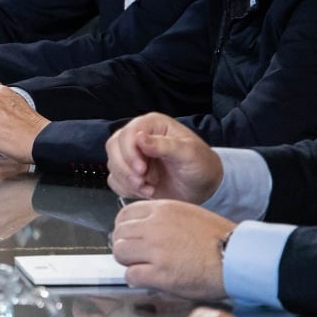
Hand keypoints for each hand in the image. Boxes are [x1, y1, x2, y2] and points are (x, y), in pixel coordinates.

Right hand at [105, 113, 223, 202]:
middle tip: (142, 181)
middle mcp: (139, 137)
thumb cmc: (201, 165)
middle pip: (113, 147)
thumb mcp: (188, 153)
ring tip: (148, 188)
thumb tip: (139, 138)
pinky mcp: (130, 173)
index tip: (141, 170)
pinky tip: (145, 191)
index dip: (129, 152)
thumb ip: (164, 145)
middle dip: (125, 168)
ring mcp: (132, 155)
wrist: (203, 188)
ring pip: (112, 164)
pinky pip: (115, 180)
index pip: (127, 133)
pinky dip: (126, 188)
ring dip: (127, 180)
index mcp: (152, 125)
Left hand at [111, 200, 233, 299]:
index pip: (124, 215)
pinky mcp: (160, 273)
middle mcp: (155, 226)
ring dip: (129, 262)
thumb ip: (163, 218)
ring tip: (145, 267)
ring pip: (120, 253)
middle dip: (125, 246)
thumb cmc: (221, 239)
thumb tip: (143, 227)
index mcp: (163, 210)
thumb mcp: (189, 214)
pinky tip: (151, 279)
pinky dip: (138, 279)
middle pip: (118, 234)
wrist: (239, 258)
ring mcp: (156, 250)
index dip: (124, 229)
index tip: (130, 238)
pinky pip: (131, 275)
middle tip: (137, 256)